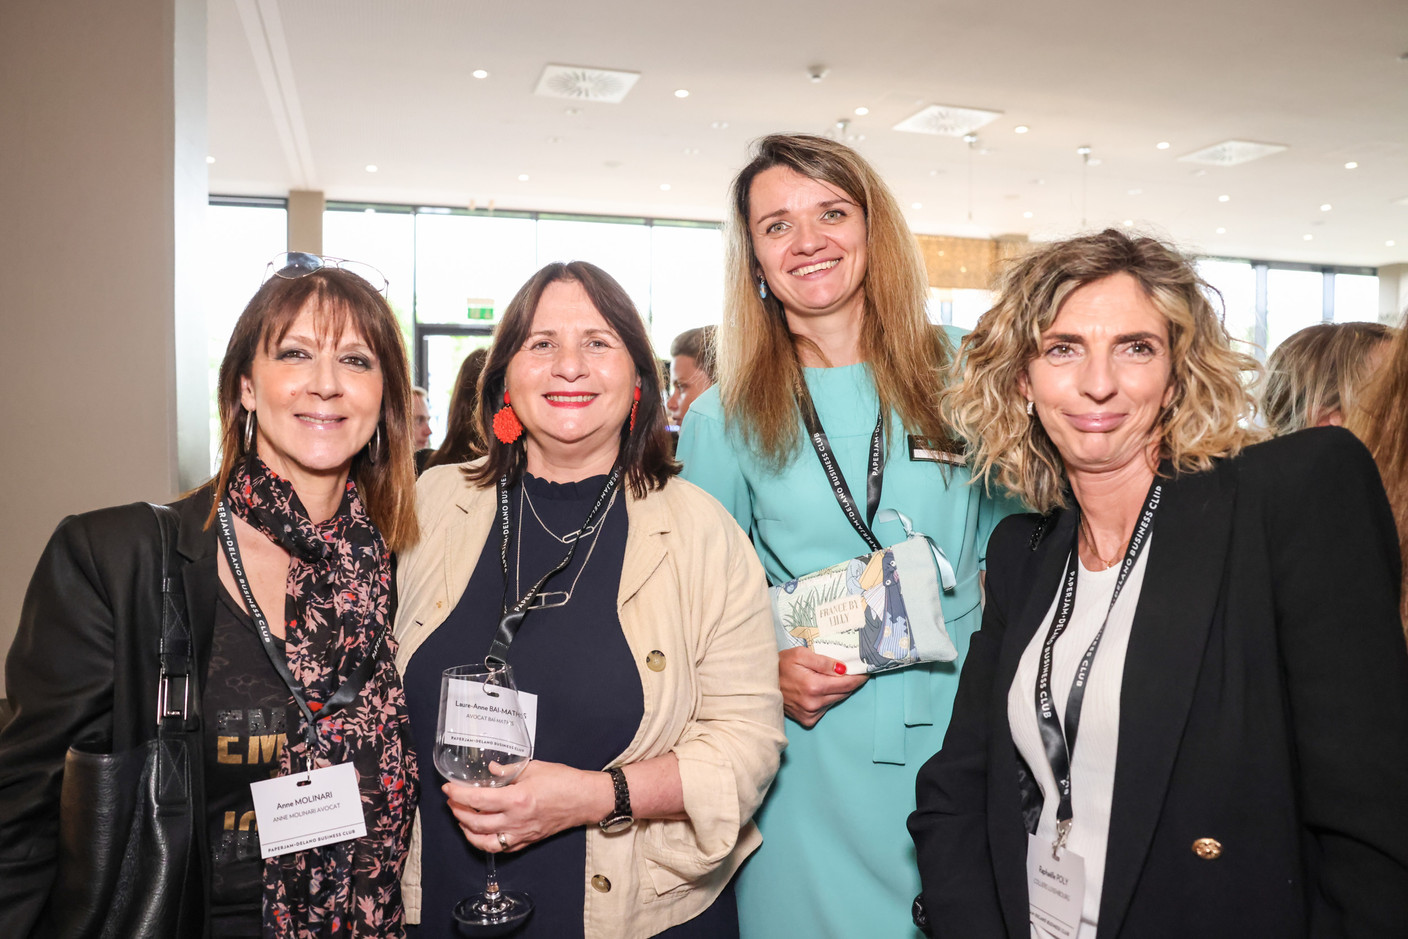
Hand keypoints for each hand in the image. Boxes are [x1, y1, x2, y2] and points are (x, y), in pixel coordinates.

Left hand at [442, 760, 611, 853]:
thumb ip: (509, 770)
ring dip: (468, 831)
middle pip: (475, 823)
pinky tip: (481, 832)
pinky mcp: (527, 841)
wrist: (585, 799)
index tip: (448, 789)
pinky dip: (485, 842)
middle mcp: (516, 821)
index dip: (458, 795)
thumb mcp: (534, 768)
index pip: (477, 800)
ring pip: (484, 842)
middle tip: (452, 802)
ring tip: (461, 819)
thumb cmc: (564, 781)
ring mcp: (521, 834)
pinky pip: (500, 848)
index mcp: (516, 800)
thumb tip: (491, 770)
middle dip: (458, 812)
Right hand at [778, 646, 867, 727]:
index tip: (866, 670)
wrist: (760, 682)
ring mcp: (810, 714)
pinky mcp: (807, 720)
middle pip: (844, 692)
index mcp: (814, 686)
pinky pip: (826, 708)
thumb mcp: (801, 654)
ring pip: (836, 700)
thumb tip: (844, 668)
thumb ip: (824, 661)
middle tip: (851, 670)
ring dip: (838, 690)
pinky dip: (827, 698)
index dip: (859, 677)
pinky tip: (818, 689)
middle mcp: (814, 703)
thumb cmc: (780, 665)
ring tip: (831, 678)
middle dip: (850, 681)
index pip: (847, 683)